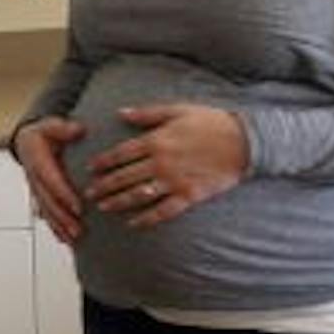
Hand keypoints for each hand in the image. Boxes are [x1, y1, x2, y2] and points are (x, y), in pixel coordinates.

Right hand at [13, 116, 86, 243]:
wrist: (27, 141)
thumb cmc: (43, 133)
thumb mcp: (51, 125)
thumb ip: (63, 128)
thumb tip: (78, 129)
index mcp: (37, 161)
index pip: (51, 180)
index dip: (64, 195)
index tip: (79, 207)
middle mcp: (33, 178)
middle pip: (48, 201)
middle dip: (63, 217)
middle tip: (78, 230)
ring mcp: (35, 190)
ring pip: (46, 211)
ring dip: (59, 227)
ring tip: (73, 240)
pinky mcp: (39, 197)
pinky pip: (46, 214)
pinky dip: (55, 228)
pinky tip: (65, 240)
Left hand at [85, 102, 245, 228]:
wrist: (244, 142)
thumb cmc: (210, 122)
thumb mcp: (177, 110)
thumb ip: (147, 114)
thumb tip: (120, 112)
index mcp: (156, 140)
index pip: (121, 154)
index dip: (103, 162)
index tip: (90, 168)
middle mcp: (161, 162)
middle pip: (124, 177)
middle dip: (103, 185)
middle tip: (88, 193)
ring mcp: (174, 181)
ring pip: (138, 195)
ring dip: (118, 202)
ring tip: (102, 207)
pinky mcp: (188, 196)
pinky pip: (162, 211)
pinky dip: (146, 219)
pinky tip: (133, 223)